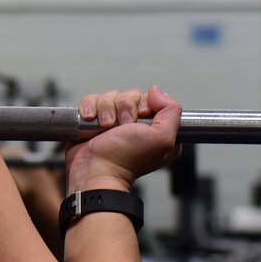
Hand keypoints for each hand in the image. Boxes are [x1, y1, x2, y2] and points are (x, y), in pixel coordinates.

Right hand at [63, 85, 180, 187]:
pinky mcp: (94, 121)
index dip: (144, 105)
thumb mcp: (162, 138)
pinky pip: (92, 100)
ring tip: (105, 128)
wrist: (95, 170)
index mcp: (156, 129)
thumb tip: (157, 91)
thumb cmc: (126, 159)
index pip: (152, 99)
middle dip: (123, 108)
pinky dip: (89, 108)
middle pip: (130, 96)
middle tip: (121, 127)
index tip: (139, 120)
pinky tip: (90, 120)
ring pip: (110, 97)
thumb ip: (171, 111)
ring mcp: (114, 122)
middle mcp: (136, 125)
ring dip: (105, 110)